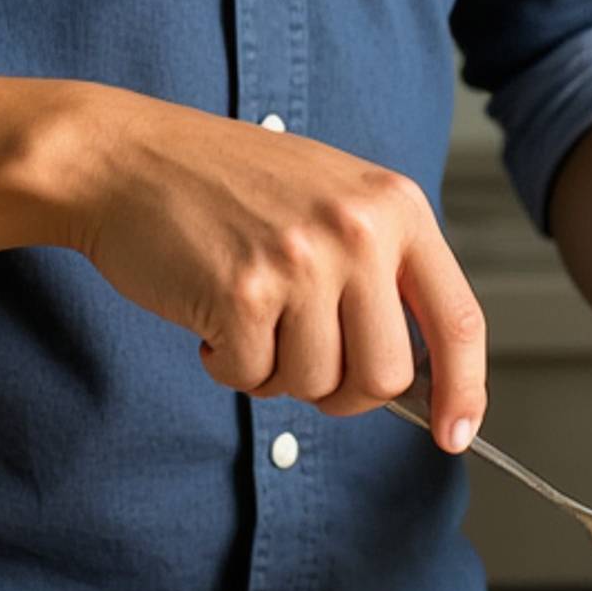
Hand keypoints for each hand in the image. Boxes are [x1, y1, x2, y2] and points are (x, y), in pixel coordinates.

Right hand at [40, 83, 486, 452]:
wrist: (127, 157)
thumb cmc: (224, 183)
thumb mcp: (329, 198)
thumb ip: (379, 269)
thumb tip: (417, 379)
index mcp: (393, 204)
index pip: (458, 319)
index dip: (464, 391)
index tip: (457, 434)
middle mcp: (358, 230)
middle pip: (386, 376)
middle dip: (342, 391)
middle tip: (297, 356)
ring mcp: (302, 260)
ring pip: (317, 385)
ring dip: (275, 371)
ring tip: (247, 314)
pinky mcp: (243, 291)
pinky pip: (252, 379)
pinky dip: (227, 364)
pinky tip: (211, 313)